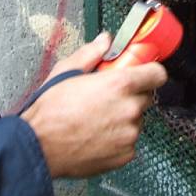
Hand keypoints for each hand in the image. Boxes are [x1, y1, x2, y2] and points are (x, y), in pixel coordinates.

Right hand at [21, 32, 166, 177]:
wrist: (38, 147)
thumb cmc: (50, 111)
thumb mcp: (66, 71)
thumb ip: (91, 53)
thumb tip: (104, 41)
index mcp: (120, 85)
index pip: (157, 74)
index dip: (148, 72)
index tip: (140, 73)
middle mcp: (130, 109)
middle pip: (145, 97)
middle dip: (131, 95)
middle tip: (108, 98)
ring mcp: (129, 134)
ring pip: (136, 120)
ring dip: (124, 118)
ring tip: (97, 119)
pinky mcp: (125, 154)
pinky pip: (129, 141)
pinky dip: (118, 139)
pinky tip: (96, 135)